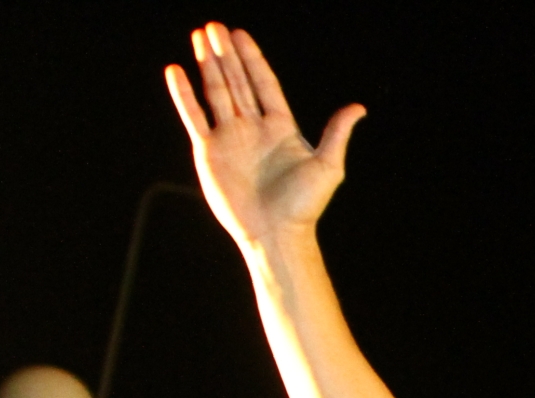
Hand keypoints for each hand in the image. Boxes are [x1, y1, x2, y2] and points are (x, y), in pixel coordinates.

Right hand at [165, 22, 363, 251]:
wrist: (276, 234)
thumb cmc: (304, 206)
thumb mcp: (327, 166)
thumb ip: (336, 133)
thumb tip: (358, 108)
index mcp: (281, 128)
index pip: (264, 84)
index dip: (252, 59)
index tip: (240, 35)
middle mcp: (253, 129)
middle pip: (237, 82)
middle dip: (226, 54)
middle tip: (214, 27)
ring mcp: (230, 138)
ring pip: (215, 92)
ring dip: (207, 65)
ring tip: (199, 37)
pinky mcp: (209, 151)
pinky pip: (194, 116)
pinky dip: (184, 94)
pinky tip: (176, 71)